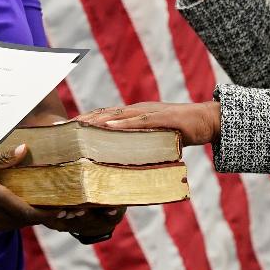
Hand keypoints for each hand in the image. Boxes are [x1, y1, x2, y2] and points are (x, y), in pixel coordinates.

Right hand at [0, 144, 123, 244]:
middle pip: (27, 220)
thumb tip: (26, 148)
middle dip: (47, 216)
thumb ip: (4, 158)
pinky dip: (21, 219)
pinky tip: (30, 210)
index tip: (65, 211)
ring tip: (57, 211)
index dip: (47, 214)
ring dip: (35, 219)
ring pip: (19, 224)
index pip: (27, 212)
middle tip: (70, 210)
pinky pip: (8, 226)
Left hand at [77, 101, 221, 147]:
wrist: (206, 120)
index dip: (85, 121)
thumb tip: (123, 160)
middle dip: (83, 120)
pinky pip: (139, 121)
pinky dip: (122, 124)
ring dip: (97, 120)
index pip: (105, 116)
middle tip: (63, 128)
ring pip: (117, 115)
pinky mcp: (162, 117)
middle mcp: (138, 110)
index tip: (66, 128)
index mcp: (134, 115)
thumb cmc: (181, 131)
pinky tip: (108, 128)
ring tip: (78, 126)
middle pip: (105, 113)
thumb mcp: (155, 140)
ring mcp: (149, 112)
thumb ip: (140, 145)